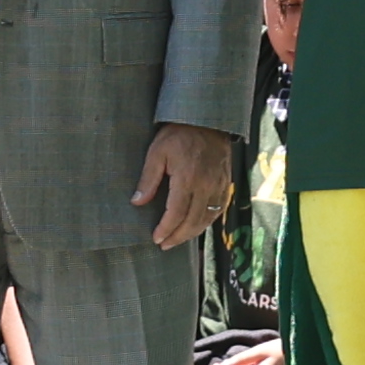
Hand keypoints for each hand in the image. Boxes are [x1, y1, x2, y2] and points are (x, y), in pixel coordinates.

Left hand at [131, 121, 240, 249]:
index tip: (156, 238)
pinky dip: (208, 221)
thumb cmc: (178, 134)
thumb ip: (148, 178)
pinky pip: (219, 208)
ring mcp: (219, 185)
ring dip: (193, 232)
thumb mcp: (157, 152)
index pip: (176, 213)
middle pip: (193, 220)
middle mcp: (206, 185)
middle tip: (165, 245)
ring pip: (208, 217)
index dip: (166, 229)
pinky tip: (198, 225)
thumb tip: (137, 202)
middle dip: (178, 236)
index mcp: (187, 178)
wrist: (208, 119)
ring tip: (178, 239)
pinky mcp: (226, 182)